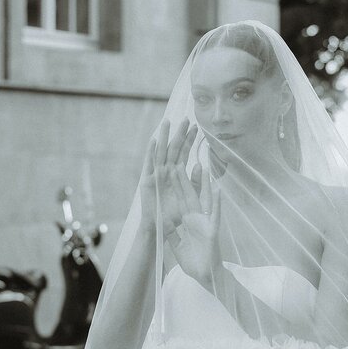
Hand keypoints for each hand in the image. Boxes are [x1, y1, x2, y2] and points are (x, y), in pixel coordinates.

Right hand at [139, 117, 197, 237]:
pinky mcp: (146, 182)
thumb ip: (196, 182)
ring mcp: (155, 175)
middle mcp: (166, 171)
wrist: (160, 230)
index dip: (190, 140)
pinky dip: (151, 152)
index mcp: (177, 174)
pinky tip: (154, 140)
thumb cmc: (175, 216)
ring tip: (168, 121)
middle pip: (174, 149)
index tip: (197, 127)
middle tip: (186, 118)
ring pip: (161, 152)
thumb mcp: (190, 198)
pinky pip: (149, 164)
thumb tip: (201, 164)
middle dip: (180, 133)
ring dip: (164, 136)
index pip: (185, 153)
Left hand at [167, 159, 221, 287]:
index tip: (169, 171)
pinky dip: (217, 203)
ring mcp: (206, 223)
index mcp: (188, 222)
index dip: (174, 187)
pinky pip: (215, 215)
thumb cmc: (194, 262)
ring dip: (202, 185)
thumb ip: (172, 234)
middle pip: (189, 196)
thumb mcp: (178, 246)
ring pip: (203, 200)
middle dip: (183, 180)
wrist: (206, 277)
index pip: (179, 201)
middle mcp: (197, 219)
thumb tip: (163, 222)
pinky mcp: (213, 230)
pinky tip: (218, 190)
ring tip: (202, 167)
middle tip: (178, 162)